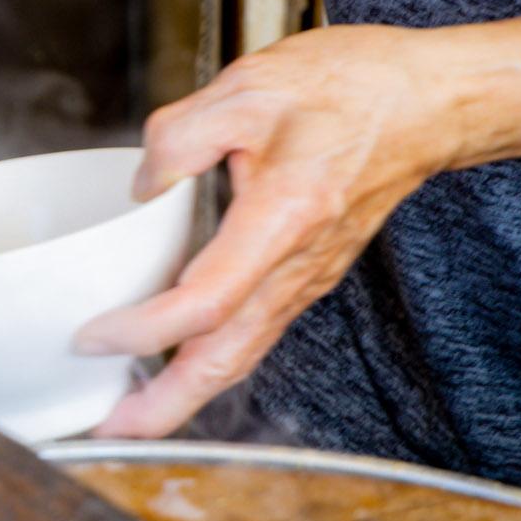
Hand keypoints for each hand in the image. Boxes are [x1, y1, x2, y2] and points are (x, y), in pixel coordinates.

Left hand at [75, 25, 457, 436]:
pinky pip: (252, 332)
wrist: (428, 102)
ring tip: (128, 414)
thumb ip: (181, 137)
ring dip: (184, 391)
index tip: (92, 336)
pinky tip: (174, 359)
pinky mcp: (305, 274)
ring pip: (241, 353)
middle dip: (166, 405)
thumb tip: (140, 186)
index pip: (207, 301)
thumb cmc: (350, 89)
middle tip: (106, 432)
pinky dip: (209, 358)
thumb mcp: (249, 88)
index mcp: (283, 219)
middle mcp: (298, 265)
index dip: (146, 329)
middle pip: (227, 358)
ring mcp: (306, 276)